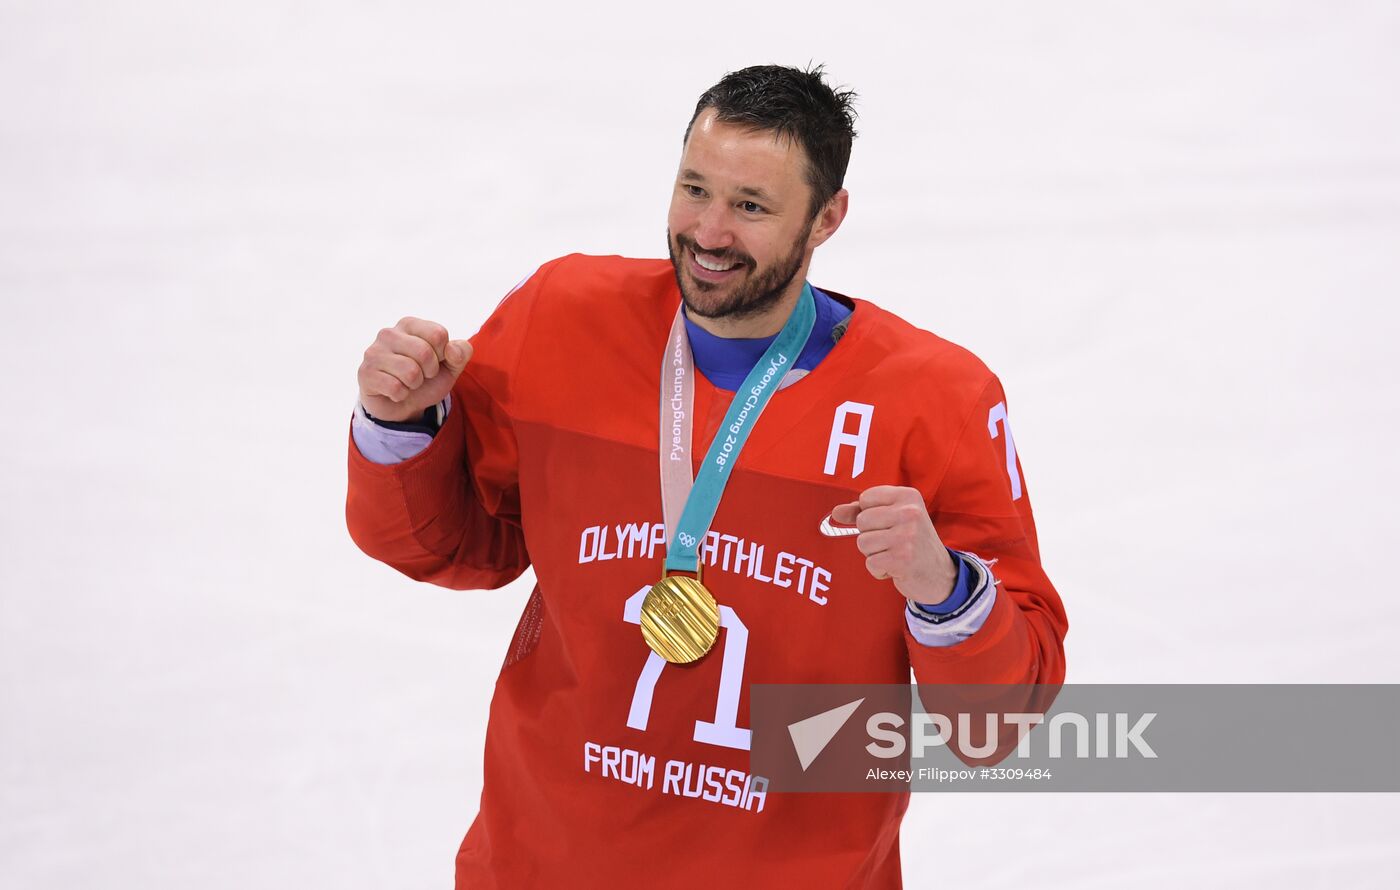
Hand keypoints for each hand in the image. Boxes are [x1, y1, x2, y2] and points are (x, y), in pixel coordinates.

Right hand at [357, 317, 472, 421]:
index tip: (435, 361)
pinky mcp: (365, 373)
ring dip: (415, 384)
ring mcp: (374, 352)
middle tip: (421, 374)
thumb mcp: (451, 366)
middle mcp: (389, 333)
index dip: (443, 354)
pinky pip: (395, 388)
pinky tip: (395, 391)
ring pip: (410, 372)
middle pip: (425, 353)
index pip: (438, 334)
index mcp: (410, 324)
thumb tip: (452, 350)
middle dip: (430, 371)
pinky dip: (401, 395)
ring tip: (407, 382)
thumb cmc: (426, 378)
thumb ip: (461, 353)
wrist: (404, 405)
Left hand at [829, 485, 957, 606]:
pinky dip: (879, 569)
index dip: (869, 514)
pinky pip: (870, 563)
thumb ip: (862, 512)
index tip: (888, 523)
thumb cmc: (912, 543)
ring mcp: (907, 536)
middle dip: (870, 536)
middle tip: (892, 542)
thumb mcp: (893, 518)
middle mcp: (910, 513)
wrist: (940, 574)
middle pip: (861, 521)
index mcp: (908, 496)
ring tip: (894, 554)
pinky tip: (896, 567)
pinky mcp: (902, 560)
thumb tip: (836, 512)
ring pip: (862, 542)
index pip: (866, 498)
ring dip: (874, 554)